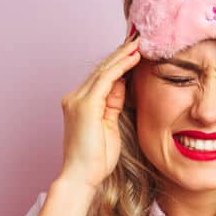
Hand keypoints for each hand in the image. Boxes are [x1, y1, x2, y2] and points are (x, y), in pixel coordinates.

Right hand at [57, 27, 140, 188]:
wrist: (81, 177)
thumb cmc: (95, 160)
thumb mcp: (109, 126)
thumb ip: (114, 104)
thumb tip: (123, 84)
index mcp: (81, 103)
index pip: (103, 76)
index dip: (119, 61)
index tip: (136, 50)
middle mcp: (75, 97)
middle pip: (102, 68)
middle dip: (122, 52)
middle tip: (140, 37)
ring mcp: (78, 100)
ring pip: (104, 70)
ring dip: (123, 55)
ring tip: (140, 42)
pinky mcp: (85, 105)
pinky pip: (106, 79)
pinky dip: (121, 67)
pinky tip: (134, 57)